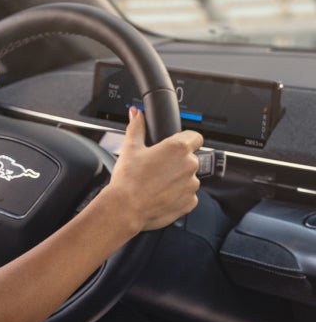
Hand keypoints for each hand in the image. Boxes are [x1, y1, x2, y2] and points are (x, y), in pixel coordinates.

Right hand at [106, 107, 202, 231]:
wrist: (126, 208)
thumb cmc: (128, 179)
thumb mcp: (130, 148)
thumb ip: (137, 127)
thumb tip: (136, 113)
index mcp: (178, 148)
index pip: (195, 137)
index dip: (185, 139)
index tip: (174, 145)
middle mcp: (189, 165)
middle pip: (189, 158)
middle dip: (176, 161)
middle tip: (156, 167)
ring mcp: (192, 185)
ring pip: (188, 177)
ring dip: (176, 178)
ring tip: (155, 183)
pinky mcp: (190, 202)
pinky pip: (187, 195)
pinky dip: (177, 194)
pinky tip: (160, 194)